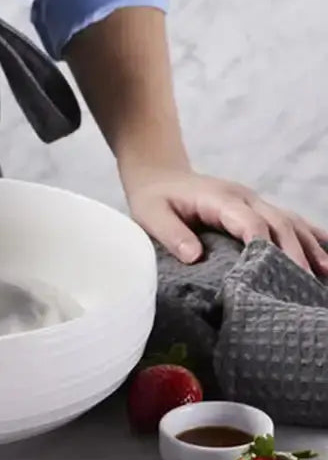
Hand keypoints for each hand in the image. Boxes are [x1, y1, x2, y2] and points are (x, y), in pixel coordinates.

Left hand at [120, 161, 327, 274]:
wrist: (160, 175)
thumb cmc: (154, 198)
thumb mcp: (150, 214)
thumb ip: (171, 234)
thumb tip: (194, 257)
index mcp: (219, 199)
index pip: (248, 220)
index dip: (263, 243)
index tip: (274, 268)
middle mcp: (244, 198)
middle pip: (278, 223)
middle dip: (294, 253)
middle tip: (304, 284)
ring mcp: (255, 202)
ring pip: (291, 222)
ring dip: (310, 247)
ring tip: (326, 275)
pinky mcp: (259, 209)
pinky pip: (292, 222)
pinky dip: (312, 238)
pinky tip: (327, 259)